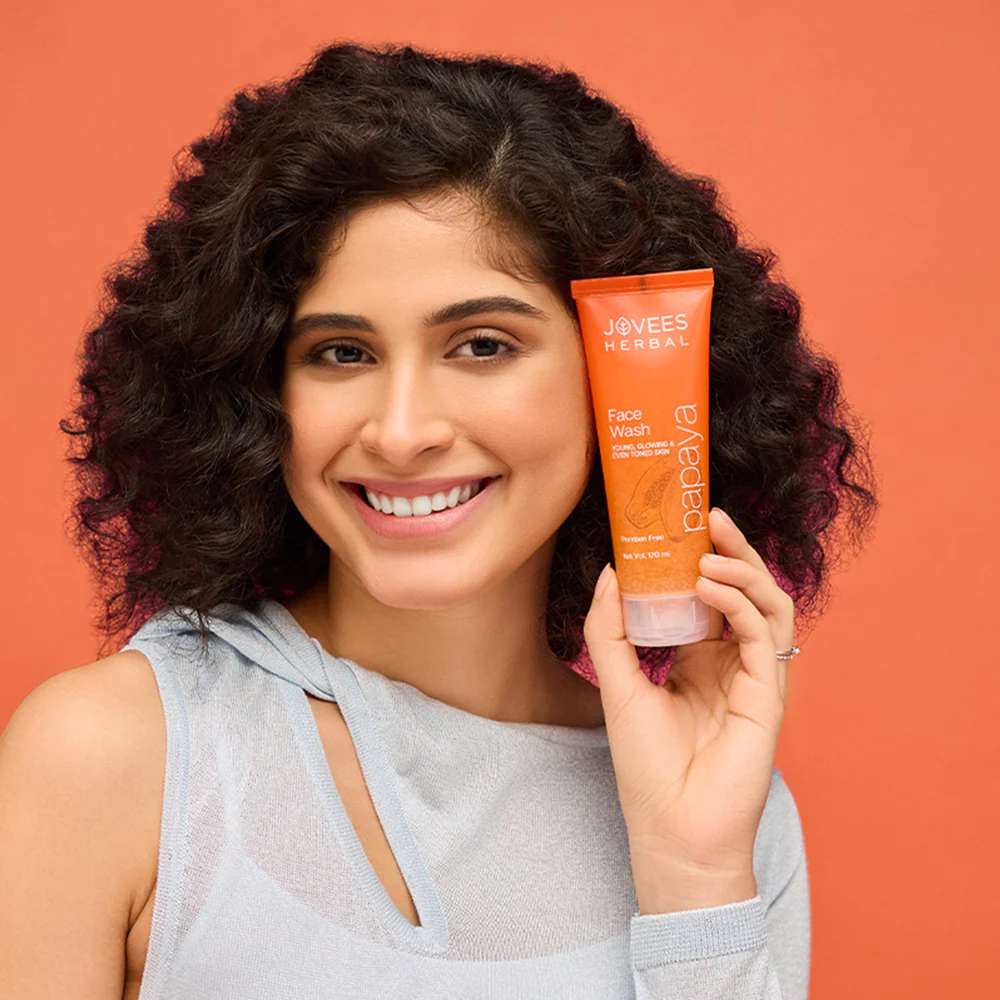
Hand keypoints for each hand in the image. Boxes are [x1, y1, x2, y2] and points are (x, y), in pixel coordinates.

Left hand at [583, 507, 795, 911]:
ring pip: (767, 606)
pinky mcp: (770, 695)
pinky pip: (766, 636)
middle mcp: (731, 662)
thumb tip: (611, 571)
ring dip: (743, 571)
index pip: (709, 595)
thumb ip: (610, 628)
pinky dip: (741, 604)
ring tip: (709, 550)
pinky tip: (710, 587)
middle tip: (712, 515)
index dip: (699, 558)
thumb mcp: (616, 683)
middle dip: (732, 551)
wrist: (671, 828)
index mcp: (699, 659)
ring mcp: (754, 677)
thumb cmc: (646, 766)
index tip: (681, 523)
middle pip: (744, 591)